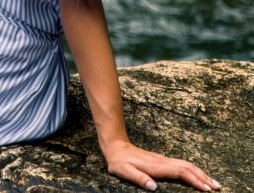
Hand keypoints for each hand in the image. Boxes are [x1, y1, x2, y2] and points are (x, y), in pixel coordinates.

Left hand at [103, 138, 220, 190]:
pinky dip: (194, 170)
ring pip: (186, 165)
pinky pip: (182, 165)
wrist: (116, 146)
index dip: (194, 180)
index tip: (206, 189)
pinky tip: (198, 175)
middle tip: (218, 187)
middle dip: (203, 177)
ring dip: (201, 173)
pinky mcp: (163, 161)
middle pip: (188, 167)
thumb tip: (153, 187)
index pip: (180, 172)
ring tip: (214, 183)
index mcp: (156, 166)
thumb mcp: (124, 171)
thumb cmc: (120, 162)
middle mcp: (163, 161)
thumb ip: (138, 178)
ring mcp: (164, 160)